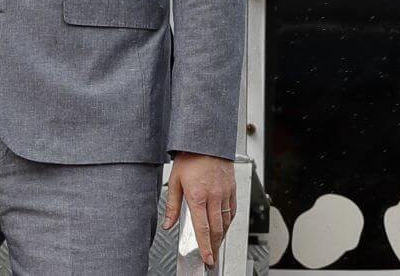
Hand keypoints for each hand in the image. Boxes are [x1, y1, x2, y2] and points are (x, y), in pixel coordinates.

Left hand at [163, 152, 235, 267]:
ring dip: (221, 237)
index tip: (207, 258)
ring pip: (226, 222)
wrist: (206, 141)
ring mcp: (225, 193)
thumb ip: (172, 205)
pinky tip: (224, 227)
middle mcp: (213, 196)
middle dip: (214, 246)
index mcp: (197, 195)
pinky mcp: (232, 189)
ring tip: (216, 245)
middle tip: (211, 257)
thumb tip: (168, 224)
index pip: (203, 228)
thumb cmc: (190, 157)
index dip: (205, 246)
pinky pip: (232, 211)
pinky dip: (228, 222)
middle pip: (216, 229)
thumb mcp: (175, 180)